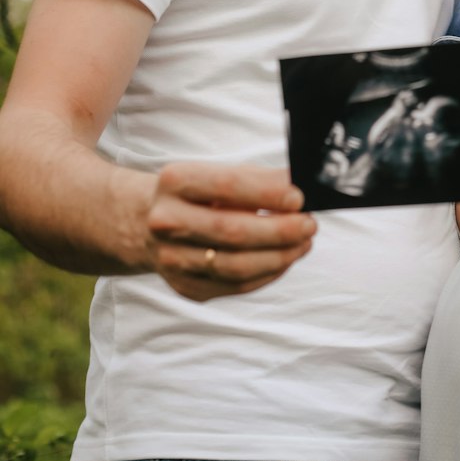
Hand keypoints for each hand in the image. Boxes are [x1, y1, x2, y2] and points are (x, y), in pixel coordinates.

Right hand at [145, 163, 316, 301]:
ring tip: (303, 243)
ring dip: (279, 256)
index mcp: (175, 181)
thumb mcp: (220, 174)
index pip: (228, 186)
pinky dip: (267, 273)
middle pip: (232, 232)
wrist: (150, 223)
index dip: (268, 193)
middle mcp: (166, 221)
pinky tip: (284, 259)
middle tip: (309, 225)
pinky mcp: (186, 286)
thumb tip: (300, 189)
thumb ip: (259, 180)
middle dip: (279, 230)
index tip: (299, 197)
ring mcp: (172, 259)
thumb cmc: (199, 194)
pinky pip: (235, 286)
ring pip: (236, 266)